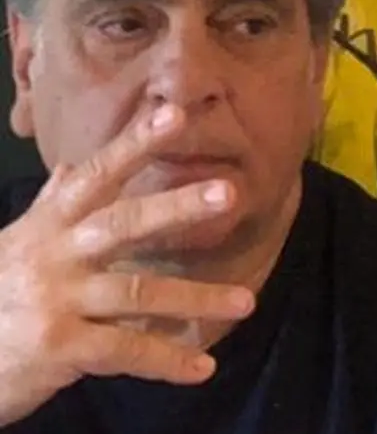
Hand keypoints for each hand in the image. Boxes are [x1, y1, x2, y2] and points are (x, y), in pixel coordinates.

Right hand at [0, 105, 256, 425]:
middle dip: (177, 206)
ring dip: (197, 299)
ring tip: (246, 303)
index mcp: (48, 225)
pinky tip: (203, 368)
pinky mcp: (58, 347)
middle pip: (122, 222)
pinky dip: (167, 361)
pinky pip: (125, 351)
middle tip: (229, 192)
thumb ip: (52, 205)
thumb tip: (74, 162)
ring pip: (139, 292)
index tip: (175, 114)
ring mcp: (55, 300)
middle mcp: (52, 255)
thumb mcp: (16, 245)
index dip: (135, 143)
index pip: (97, 175)